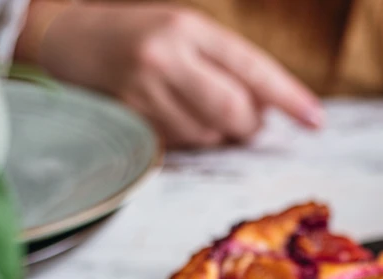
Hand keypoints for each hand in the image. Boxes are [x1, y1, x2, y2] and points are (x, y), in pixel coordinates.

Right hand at [19, 2, 322, 148]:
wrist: (66, 40)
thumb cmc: (141, 37)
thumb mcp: (186, 33)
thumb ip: (228, 66)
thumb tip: (270, 111)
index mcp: (188, 28)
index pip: (251, 68)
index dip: (288, 97)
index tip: (315, 120)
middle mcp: (164, 56)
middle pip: (232, 111)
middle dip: (248, 125)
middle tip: (247, 123)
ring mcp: (141, 90)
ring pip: (206, 134)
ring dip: (215, 134)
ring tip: (196, 109)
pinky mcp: (125, 119)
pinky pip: (177, 145)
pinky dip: (187, 139)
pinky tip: (172, 117)